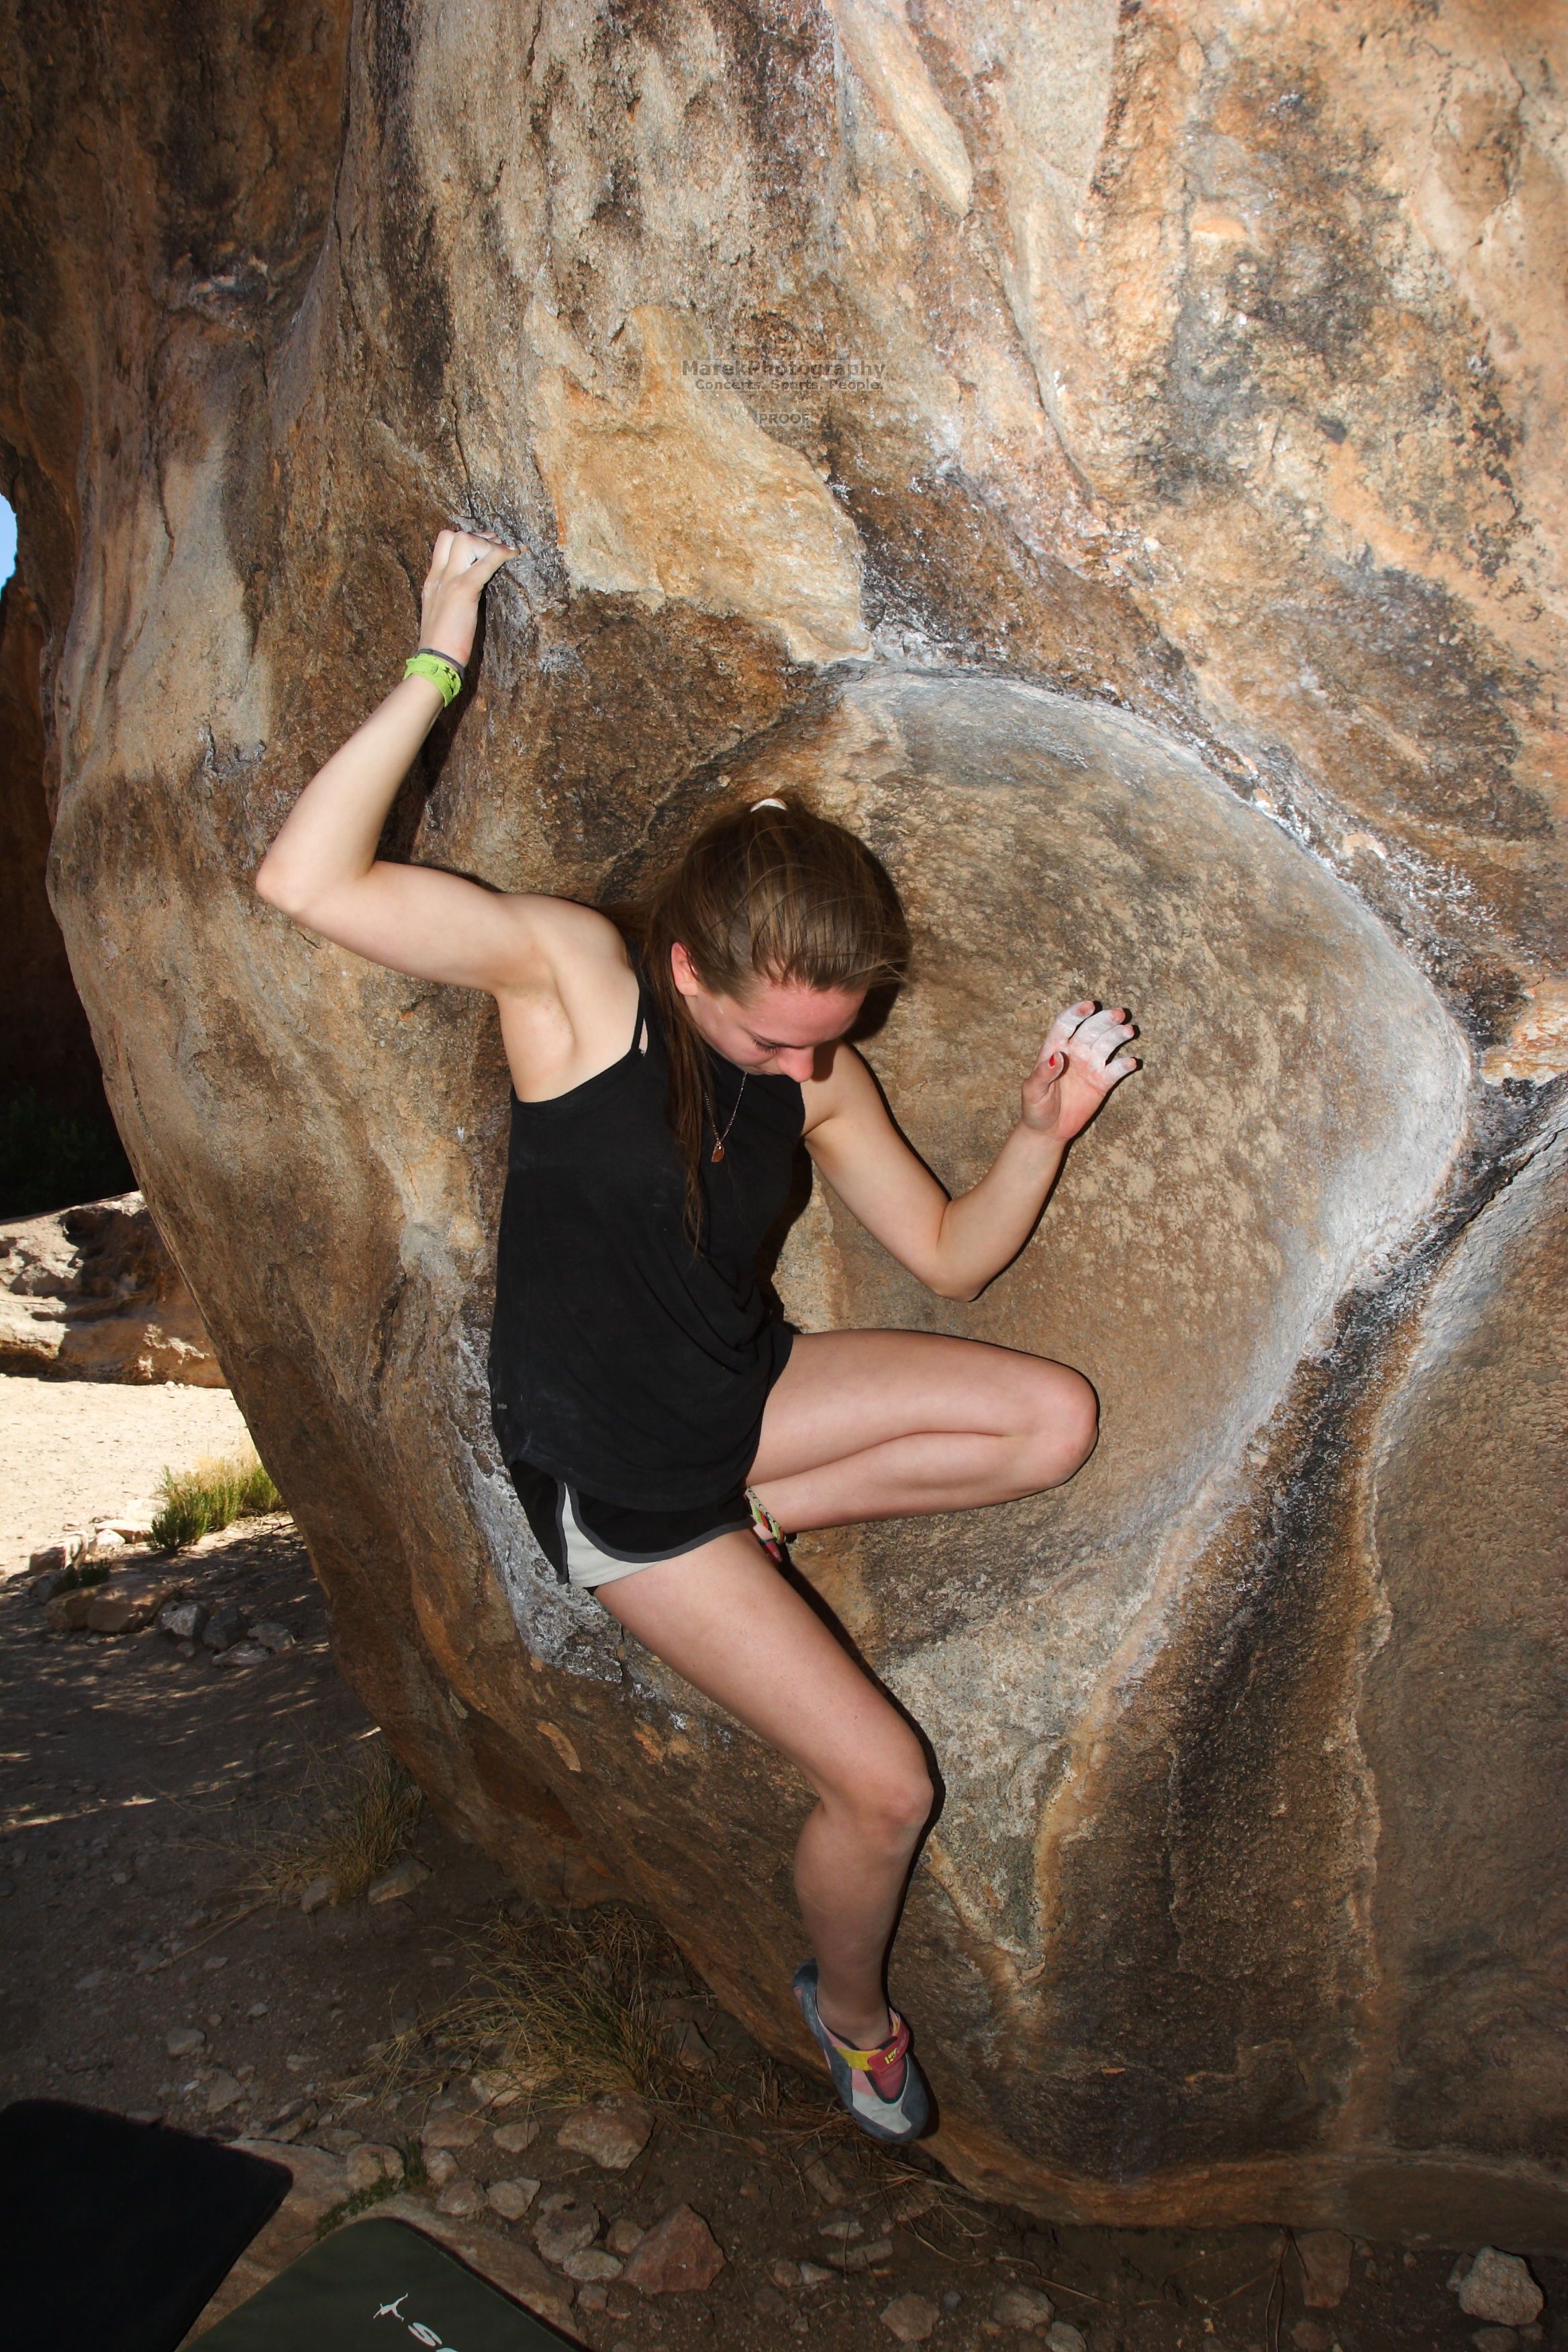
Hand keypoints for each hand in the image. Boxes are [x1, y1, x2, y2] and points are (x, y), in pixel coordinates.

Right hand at [417, 527, 518, 666]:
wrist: (435, 659)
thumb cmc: (442, 643)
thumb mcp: (440, 612)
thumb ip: (449, 596)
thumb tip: (468, 589)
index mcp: (432, 580)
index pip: (443, 541)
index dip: (465, 538)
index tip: (483, 547)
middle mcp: (438, 576)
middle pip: (453, 535)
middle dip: (478, 538)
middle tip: (496, 547)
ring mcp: (449, 580)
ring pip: (466, 541)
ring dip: (488, 545)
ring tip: (504, 553)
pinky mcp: (464, 590)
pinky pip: (485, 563)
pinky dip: (501, 555)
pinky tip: (514, 554)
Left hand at [1020, 999, 1139, 1141]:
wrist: (1048, 1130)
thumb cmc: (1035, 1107)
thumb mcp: (1032, 1091)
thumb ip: (1043, 1073)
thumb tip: (1057, 1056)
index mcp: (1054, 1048)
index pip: (1065, 1024)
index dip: (1076, 1013)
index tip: (1089, 1006)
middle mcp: (1075, 1052)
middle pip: (1091, 1029)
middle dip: (1104, 1020)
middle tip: (1119, 1014)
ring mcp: (1090, 1065)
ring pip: (1106, 1044)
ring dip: (1118, 1036)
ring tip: (1128, 1031)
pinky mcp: (1102, 1081)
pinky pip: (1116, 1069)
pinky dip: (1124, 1065)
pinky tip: (1131, 1062)